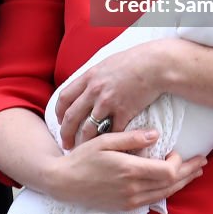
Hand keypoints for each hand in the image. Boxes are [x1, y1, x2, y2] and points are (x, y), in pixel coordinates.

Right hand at [45, 130, 205, 210]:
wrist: (64, 182)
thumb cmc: (82, 158)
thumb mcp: (104, 140)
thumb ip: (131, 138)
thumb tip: (157, 134)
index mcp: (129, 170)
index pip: (167, 171)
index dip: (179, 162)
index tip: (178, 150)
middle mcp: (133, 188)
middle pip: (171, 184)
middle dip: (189, 172)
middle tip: (202, 161)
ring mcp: (130, 200)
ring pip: (165, 193)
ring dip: (182, 182)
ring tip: (194, 172)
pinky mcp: (126, 205)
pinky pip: (154, 199)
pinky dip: (167, 190)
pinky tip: (172, 183)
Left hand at [55, 40, 174, 149]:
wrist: (154, 65)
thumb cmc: (133, 62)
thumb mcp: (106, 64)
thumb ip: (94, 76)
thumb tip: (86, 84)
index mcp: (88, 77)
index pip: (64, 97)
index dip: (59, 112)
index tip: (59, 121)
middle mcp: (94, 90)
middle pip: (71, 116)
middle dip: (65, 133)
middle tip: (65, 144)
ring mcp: (108, 102)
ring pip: (88, 128)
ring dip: (84, 142)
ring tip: (84, 151)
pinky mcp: (124, 112)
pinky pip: (112, 132)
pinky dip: (110, 142)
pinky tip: (109, 149)